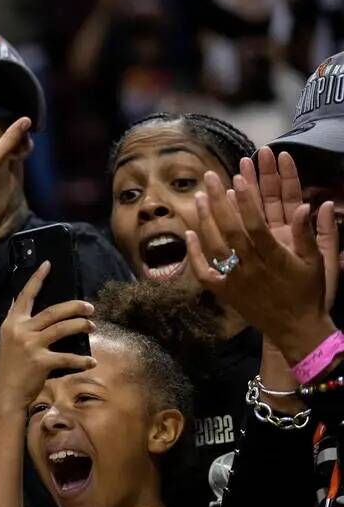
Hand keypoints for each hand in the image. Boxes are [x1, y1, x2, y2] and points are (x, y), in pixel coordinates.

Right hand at [0, 262, 96, 409]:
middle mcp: (20, 331)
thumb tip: (29, 308)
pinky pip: (67, 358)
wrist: (4, 393)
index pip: (26, 296)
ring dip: (80, 326)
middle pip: (53, 311)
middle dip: (74, 307)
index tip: (49, 264)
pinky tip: (91, 362)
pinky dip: (82, 361)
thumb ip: (19, 325)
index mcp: (12, 323)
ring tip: (91, 326)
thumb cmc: (9, 367)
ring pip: (62, 329)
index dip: (37, 279)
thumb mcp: (8, 342)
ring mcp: (30, 346)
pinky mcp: (40, 362)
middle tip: (89, 307)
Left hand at [186, 148, 337, 364]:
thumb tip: (308, 205)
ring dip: (204, 220)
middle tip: (209, 177)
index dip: (246, 202)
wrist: (295, 329)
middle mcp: (251, 267)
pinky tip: (189, 233)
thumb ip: (309, 234)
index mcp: (275, 258)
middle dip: (218, 201)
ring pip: (214, 246)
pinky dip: (194, 253)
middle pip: (229, 230)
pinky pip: (204, 271)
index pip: (256, 225)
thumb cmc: (309, 293)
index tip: (237, 179)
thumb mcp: (317, 263)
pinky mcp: (224, 291)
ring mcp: (234, 280)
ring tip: (198, 196)